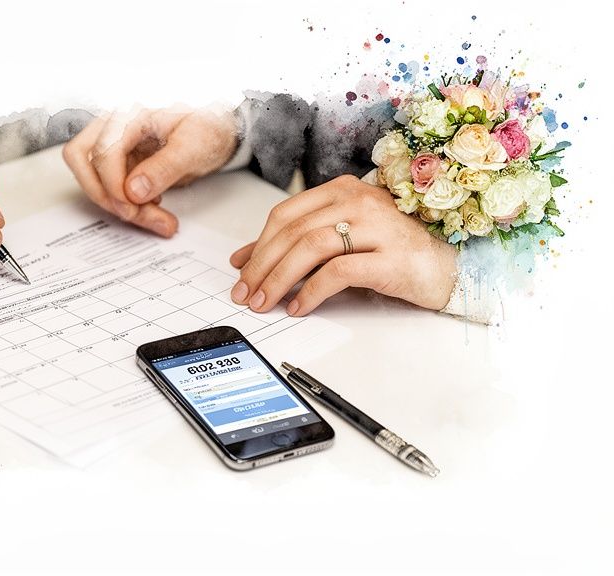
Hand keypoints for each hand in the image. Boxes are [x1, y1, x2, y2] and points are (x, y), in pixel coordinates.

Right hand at [62, 106, 239, 236]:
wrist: (219, 130)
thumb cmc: (209, 126)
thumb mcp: (195, 145)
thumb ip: (165, 167)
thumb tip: (134, 190)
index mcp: (132, 112)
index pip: (103, 150)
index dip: (113, 184)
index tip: (133, 206)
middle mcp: (116, 124)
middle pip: (81, 158)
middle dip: (104, 194)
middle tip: (134, 215)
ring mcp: (116, 143)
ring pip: (92, 176)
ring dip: (115, 203)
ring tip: (154, 217)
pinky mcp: (121, 161)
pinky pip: (110, 186)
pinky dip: (126, 204)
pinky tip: (153, 207)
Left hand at [228, 175, 457, 314]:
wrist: (449, 267)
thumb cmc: (392, 252)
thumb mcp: (342, 241)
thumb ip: (299, 244)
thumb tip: (245, 260)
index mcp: (344, 191)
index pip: (285, 214)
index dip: (257, 245)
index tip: (240, 272)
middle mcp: (359, 201)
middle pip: (293, 231)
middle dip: (262, 266)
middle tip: (245, 294)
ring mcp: (377, 226)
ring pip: (310, 247)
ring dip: (279, 279)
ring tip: (265, 303)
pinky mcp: (390, 257)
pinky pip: (338, 272)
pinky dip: (311, 291)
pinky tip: (298, 306)